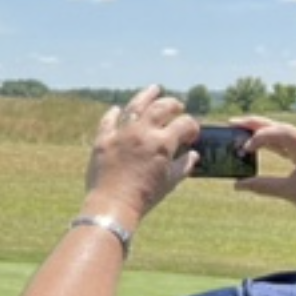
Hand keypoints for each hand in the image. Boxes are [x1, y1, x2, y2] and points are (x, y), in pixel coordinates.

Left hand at [81, 85, 198, 226]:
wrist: (113, 206)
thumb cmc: (145, 197)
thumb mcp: (170, 182)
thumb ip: (183, 165)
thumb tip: (193, 155)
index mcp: (162, 143)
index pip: (184, 123)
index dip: (191, 126)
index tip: (191, 133)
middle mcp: (142, 133)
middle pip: (161, 108)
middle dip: (172, 104)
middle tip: (177, 105)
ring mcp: (121, 134)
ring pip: (135, 106)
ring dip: (146, 96)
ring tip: (154, 89)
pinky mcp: (103, 140)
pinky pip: (108, 121)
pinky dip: (114, 113)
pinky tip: (118, 109)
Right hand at [231, 116, 295, 222]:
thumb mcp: (290, 193)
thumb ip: (262, 186)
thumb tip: (237, 185)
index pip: (280, 132)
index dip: (258, 136)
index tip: (243, 150)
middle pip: (280, 127)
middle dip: (255, 124)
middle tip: (231, 123)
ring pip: (285, 133)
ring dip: (264, 133)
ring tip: (240, 132)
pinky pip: (292, 143)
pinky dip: (275, 143)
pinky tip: (260, 145)